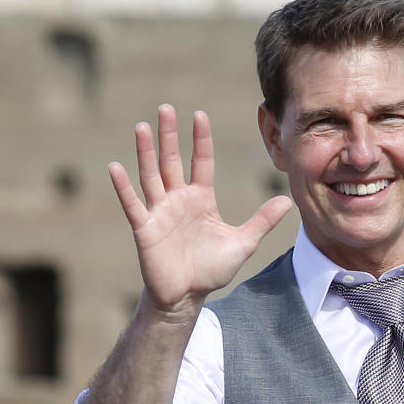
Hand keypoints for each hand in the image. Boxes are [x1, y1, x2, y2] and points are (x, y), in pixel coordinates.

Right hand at [109, 105, 293, 318]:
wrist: (186, 296)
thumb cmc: (211, 269)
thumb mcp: (242, 243)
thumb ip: (262, 221)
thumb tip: (288, 201)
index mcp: (201, 199)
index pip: (202, 162)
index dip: (201, 139)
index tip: (199, 114)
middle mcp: (178, 199)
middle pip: (172, 160)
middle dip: (169, 135)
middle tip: (165, 108)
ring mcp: (160, 212)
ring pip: (151, 175)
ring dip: (145, 151)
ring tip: (142, 126)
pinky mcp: (145, 228)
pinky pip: (133, 204)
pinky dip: (123, 187)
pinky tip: (115, 166)